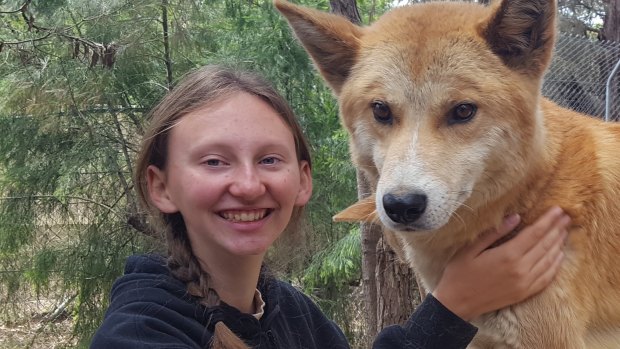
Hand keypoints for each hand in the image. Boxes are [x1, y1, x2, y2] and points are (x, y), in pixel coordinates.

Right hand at [432, 206, 570, 320]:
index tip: (558, 209)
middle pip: (546, 245)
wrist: (457, 303)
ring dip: (559, 244)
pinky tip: (559, 255)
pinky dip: (556, 265)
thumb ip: (494, 233)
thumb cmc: (459, 274)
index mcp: (507, 256)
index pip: (535, 234)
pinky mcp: (525, 293)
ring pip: (549, 260)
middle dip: (557, 229)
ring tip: (565, 231)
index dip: (548, 221)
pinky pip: (547, 277)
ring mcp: (525, 283)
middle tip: (567, 217)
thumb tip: (516, 217)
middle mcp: (521, 270)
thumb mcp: (470, 249)